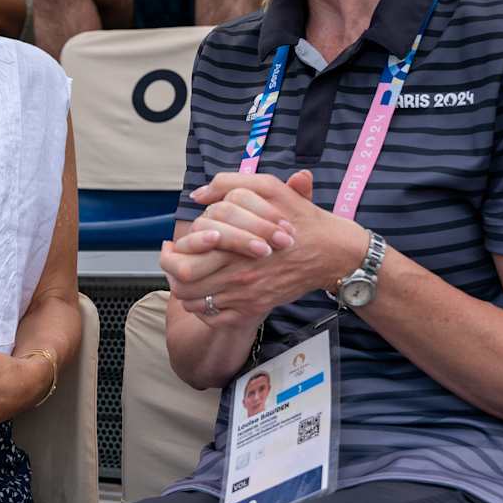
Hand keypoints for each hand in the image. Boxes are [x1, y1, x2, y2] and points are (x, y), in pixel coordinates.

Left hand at [163, 171, 367, 326]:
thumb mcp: (269, 188)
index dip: (170, 253)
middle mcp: (237, 275)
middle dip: (171, 273)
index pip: (183, 259)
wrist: (332, 253)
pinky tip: (204, 292)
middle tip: (171, 262)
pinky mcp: (254, 309)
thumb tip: (198, 194)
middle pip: (183, 285)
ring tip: (184, 276)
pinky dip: (202, 307)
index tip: (169, 245)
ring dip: (183, 290)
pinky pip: (214, 317)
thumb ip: (230, 185)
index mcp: (234, 246)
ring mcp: (245, 296)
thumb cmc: (301, 218)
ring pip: (195, 302)